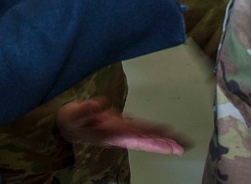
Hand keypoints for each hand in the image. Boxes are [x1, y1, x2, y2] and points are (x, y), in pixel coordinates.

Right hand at [56, 99, 189, 154]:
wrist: (66, 127)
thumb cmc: (71, 121)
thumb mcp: (74, 115)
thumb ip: (85, 110)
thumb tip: (99, 103)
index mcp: (111, 132)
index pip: (135, 132)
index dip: (152, 133)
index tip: (167, 133)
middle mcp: (119, 134)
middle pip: (145, 139)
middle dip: (164, 142)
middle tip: (184, 145)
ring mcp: (121, 131)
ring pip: (145, 136)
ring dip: (163, 139)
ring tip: (180, 143)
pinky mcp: (120, 125)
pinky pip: (140, 129)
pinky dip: (153, 132)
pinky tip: (164, 134)